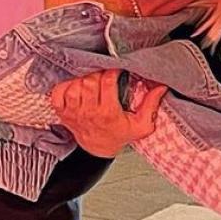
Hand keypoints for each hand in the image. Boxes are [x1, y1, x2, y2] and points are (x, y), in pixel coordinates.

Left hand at [49, 68, 166, 156]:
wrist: (98, 149)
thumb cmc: (119, 135)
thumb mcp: (141, 125)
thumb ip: (151, 105)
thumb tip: (161, 87)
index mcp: (107, 113)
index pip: (106, 82)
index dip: (112, 71)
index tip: (117, 70)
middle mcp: (88, 112)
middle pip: (89, 81)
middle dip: (98, 74)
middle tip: (104, 76)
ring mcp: (72, 112)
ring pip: (74, 85)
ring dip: (83, 80)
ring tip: (92, 82)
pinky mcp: (62, 112)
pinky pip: (58, 92)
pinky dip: (65, 86)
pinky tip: (76, 87)